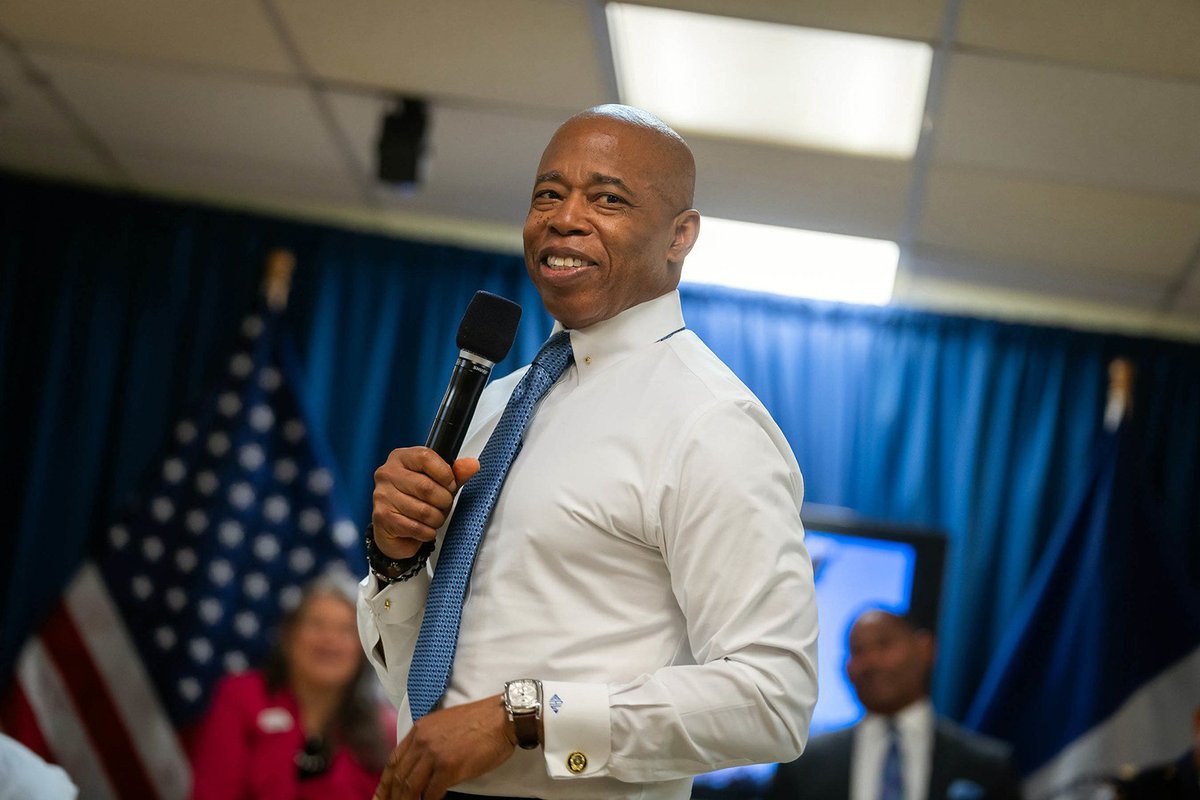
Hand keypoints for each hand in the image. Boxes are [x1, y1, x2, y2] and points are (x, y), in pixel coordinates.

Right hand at [371, 447, 480, 558]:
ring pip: (423, 511)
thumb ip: (456, 473)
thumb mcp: (439, 483)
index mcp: (401, 458)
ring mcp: (382, 496)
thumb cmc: (417, 500)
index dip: (445, 473)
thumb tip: (471, 465)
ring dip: (436, 519)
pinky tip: (425, 529)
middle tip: (443, 505)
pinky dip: (428, 532)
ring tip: (434, 518)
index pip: (425, 457)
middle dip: (443, 501)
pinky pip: (416, 527)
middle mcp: (387, 474)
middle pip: (426, 487)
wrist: (395, 530)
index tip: (450, 484)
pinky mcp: (382, 517)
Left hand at [373, 694, 515, 799]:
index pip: (394, 761)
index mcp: (420, 729)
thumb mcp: (445, 724)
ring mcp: (434, 754)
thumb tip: (421, 766)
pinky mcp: (448, 767)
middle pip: (398, 776)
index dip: (384, 783)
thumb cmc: (480, 721)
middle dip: (391, 797)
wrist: (502, 717)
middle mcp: (422, 741)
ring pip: (410, 787)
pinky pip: (431, 793)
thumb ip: (429, 742)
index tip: (379, 797)